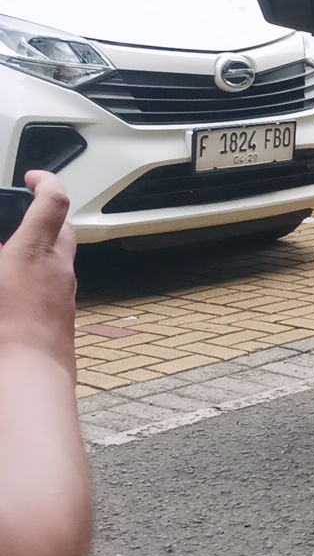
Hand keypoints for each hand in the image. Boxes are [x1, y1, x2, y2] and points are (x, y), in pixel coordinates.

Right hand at [0, 171, 75, 376]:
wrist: (28, 378)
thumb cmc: (2, 329)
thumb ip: (4, 253)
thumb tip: (8, 253)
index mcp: (35, 251)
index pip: (53, 200)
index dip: (47, 181)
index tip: (34, 177)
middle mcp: (58, 268)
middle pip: (64, 228)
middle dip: (46, 216)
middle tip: (24, 213)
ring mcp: (65, 293)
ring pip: (62, 259)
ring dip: (43, 248)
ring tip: (15, 254)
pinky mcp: (63, 316)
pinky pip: (57, 286)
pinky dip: (41, 277)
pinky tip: (19, 289)